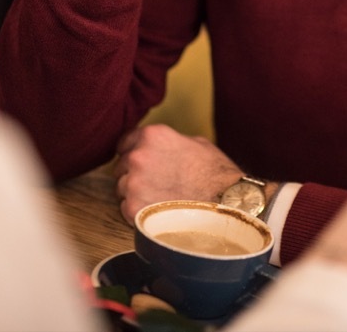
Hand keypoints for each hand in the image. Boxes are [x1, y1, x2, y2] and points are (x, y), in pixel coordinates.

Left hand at [113, 124, 244, 223]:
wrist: (225, 204)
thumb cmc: (216, 174)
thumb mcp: (196, 144)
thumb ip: (170, 142)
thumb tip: (161, 147)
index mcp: (152, 135)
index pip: (125, 142)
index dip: (133, 153)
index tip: (142, 164)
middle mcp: (138, 155)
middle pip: (121, 167)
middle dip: (135, 175)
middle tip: (156, 185)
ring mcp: (133, 183)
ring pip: (122, 189)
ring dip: (135, 194)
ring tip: (160, 200)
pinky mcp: (133, 208)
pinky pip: (126, 209)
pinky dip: (138, 212)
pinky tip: (159, 211)